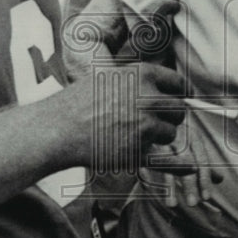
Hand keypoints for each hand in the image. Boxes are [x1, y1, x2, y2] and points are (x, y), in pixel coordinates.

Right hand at [65, 61, 185, 169]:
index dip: (176, 92)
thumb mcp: (111, 76)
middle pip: (179, 110)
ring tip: (133, 133)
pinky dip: (172, 161)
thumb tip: (168, 88)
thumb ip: (140, 80)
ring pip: (171, 133)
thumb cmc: (80, 101)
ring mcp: (145, 126)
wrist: (58, 128)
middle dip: (169, 116)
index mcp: (143, 75)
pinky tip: (178, 161)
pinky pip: (165, 157)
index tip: (174, 99)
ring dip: (159, 135)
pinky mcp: (139, 151)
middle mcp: (149, 98)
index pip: (179, 83)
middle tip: (150, 119)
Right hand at [140, 124, 222, 211]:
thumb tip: (220, 180)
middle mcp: (180, 138)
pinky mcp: (148, 144)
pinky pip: (151, 162)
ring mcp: (163, 140)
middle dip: (189, 185)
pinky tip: (155, 190)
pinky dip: (153, 176)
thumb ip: (205, 163)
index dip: (204, 179)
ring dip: (171, 185)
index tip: (206, 197)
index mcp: (194, 138)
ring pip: (168, 165)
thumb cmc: (178, 133)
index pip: (202, 160)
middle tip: (193, 203)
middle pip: (186, 164)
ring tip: (172, 204)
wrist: (157, 112)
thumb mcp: (193, 144)